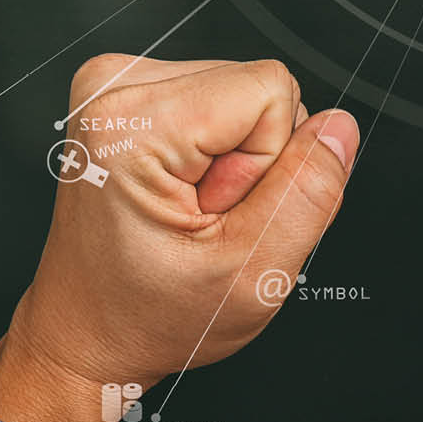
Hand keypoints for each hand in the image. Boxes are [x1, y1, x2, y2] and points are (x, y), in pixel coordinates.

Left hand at [0, 54, 358, 421]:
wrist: (84, 337)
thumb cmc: (145, 316)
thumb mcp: (250, 276)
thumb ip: (308, 194)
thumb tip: (339, 128)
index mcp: (135, 124)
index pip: (272, 90)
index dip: (266, 162)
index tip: (217, 212)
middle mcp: (115, 90)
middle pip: (255, 84)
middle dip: (249, 158)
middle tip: (201, 217)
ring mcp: (115, 87)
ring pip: (240, 90)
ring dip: (232, 156)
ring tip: (187, 209)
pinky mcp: (126, 94)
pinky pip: (216, 97)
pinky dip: (211, 148)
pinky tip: (178, 192)